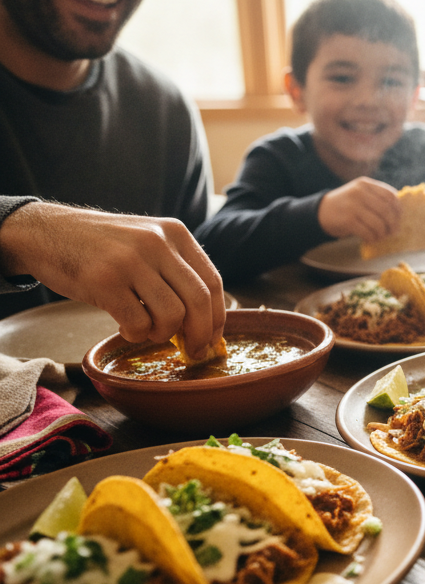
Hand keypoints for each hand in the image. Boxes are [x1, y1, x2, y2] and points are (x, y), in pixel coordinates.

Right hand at [0, 202, 224, 357]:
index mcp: (175, 233)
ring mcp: (130, 261)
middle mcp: (157, 243)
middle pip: (199, 300)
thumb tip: (207, 318)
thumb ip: (176, 268)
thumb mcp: (147, 241)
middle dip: (201, 334)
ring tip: (147, 330)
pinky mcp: (104, 281)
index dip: (218, 315)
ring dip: (163, 334)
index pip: (212, 281)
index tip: (213, 337)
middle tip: (193, 351)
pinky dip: (137, 334)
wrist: (47, 232)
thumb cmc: (102, 247)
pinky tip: (126, 328)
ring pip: (172, 315)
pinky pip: (138, 323)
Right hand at [318, 177, 401, 241]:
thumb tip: (399, 214)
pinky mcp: (347, 220)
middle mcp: (359, 192)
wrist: (321, 211)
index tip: (399, 218)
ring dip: (382, 233)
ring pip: (378, 223)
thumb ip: (376, 198)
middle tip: (393, 232)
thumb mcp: (360, 194)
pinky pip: (367, 232)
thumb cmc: (346, 205)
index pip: (390, 195)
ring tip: (381, 237)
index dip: (398, 209)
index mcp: (365, 184)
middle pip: (386, 210)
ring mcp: (352, 205)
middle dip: (393, 224)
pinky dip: (372, 238)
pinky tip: (371, 239)